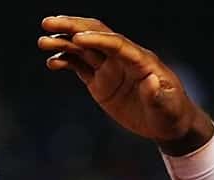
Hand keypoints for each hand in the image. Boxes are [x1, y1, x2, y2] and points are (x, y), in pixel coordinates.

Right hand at [38, 16, 213, 155]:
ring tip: (42, 41)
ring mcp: (110, 68)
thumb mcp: (168, 107)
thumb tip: (150, 80)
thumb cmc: (171, 113)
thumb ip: (158, 94)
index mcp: (141, 61)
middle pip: (96, 35)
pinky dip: (65, 61)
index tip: (76, 38)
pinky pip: (79, 66)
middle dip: (73, 27)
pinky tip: (52, 61)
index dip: (97, 40)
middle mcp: (123, 59)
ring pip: (83, 49)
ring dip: (63, 42)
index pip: (116, 44)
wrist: (167, 123)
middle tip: (48, 22)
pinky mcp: (100, 81)